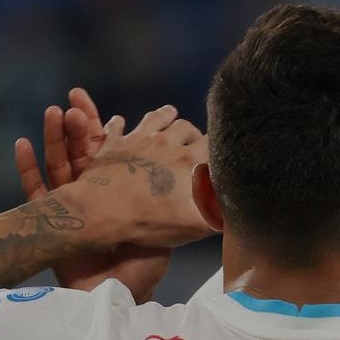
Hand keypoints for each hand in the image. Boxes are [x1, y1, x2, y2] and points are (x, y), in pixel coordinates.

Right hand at [15, 91, 209, 297]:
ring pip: (59, 164)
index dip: (114, 134)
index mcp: (118, 194)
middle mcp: (92, 195)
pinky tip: (21, 143)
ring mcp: (69, 205)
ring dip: (55, 138)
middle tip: (75, 97)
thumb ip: (179, 206)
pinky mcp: (51, 220)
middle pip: (82, 152)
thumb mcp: (165, 230)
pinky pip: (34, 191)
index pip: (115, 157)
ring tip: (55, 110)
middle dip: (79, 126)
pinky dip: (26, 168)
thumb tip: (208, 184)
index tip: (114, 111)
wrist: (112, 297)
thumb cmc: (139, 267)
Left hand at [60, 104, 213, 248]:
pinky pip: (117, 127)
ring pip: (155, 119)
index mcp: (188, 160)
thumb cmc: (149, 221)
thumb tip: (236, 210)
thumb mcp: (193, 226)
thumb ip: (217, 216)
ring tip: (169, 113)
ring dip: (164, 115)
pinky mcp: (113, 144)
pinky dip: (120, 124)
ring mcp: (137, 140)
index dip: (217, 146)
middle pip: (185, 127)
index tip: (219, 151)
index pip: (210, 144)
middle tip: (193, 139)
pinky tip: (120, 122)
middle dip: (192, 131)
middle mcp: (165, 143)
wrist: (102, 213)